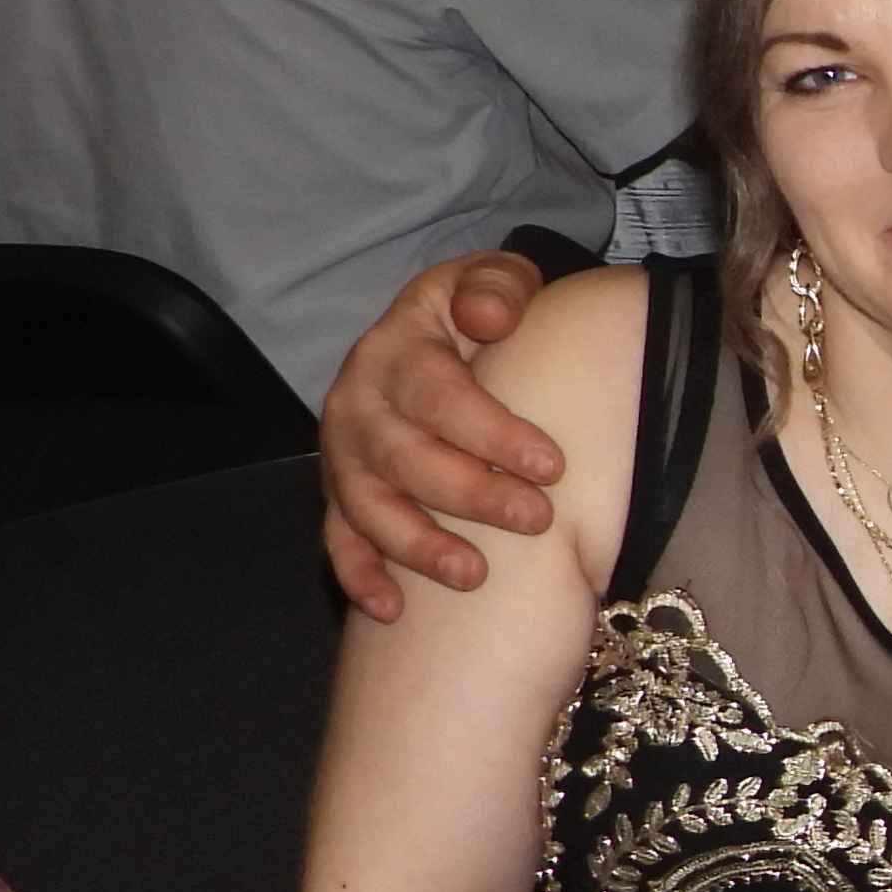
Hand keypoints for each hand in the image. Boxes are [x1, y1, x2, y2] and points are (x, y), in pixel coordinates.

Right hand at [318, 250, 559, 619]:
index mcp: (397, 350)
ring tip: (474, 575)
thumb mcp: (491, 280)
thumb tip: (489, 316)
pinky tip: (393, 610)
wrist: (432, 336)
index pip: (438, 393)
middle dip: (471, 494)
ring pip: (368, 506)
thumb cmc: (478, 315)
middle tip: (537, 520)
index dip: (492, 431)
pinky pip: (339, 540)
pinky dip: (360, 576)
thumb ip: (497, 287)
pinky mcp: (341, 495)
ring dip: (417, 545)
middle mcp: (358, 404)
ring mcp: (344, 455)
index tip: (551, 465)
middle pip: (405, 457)